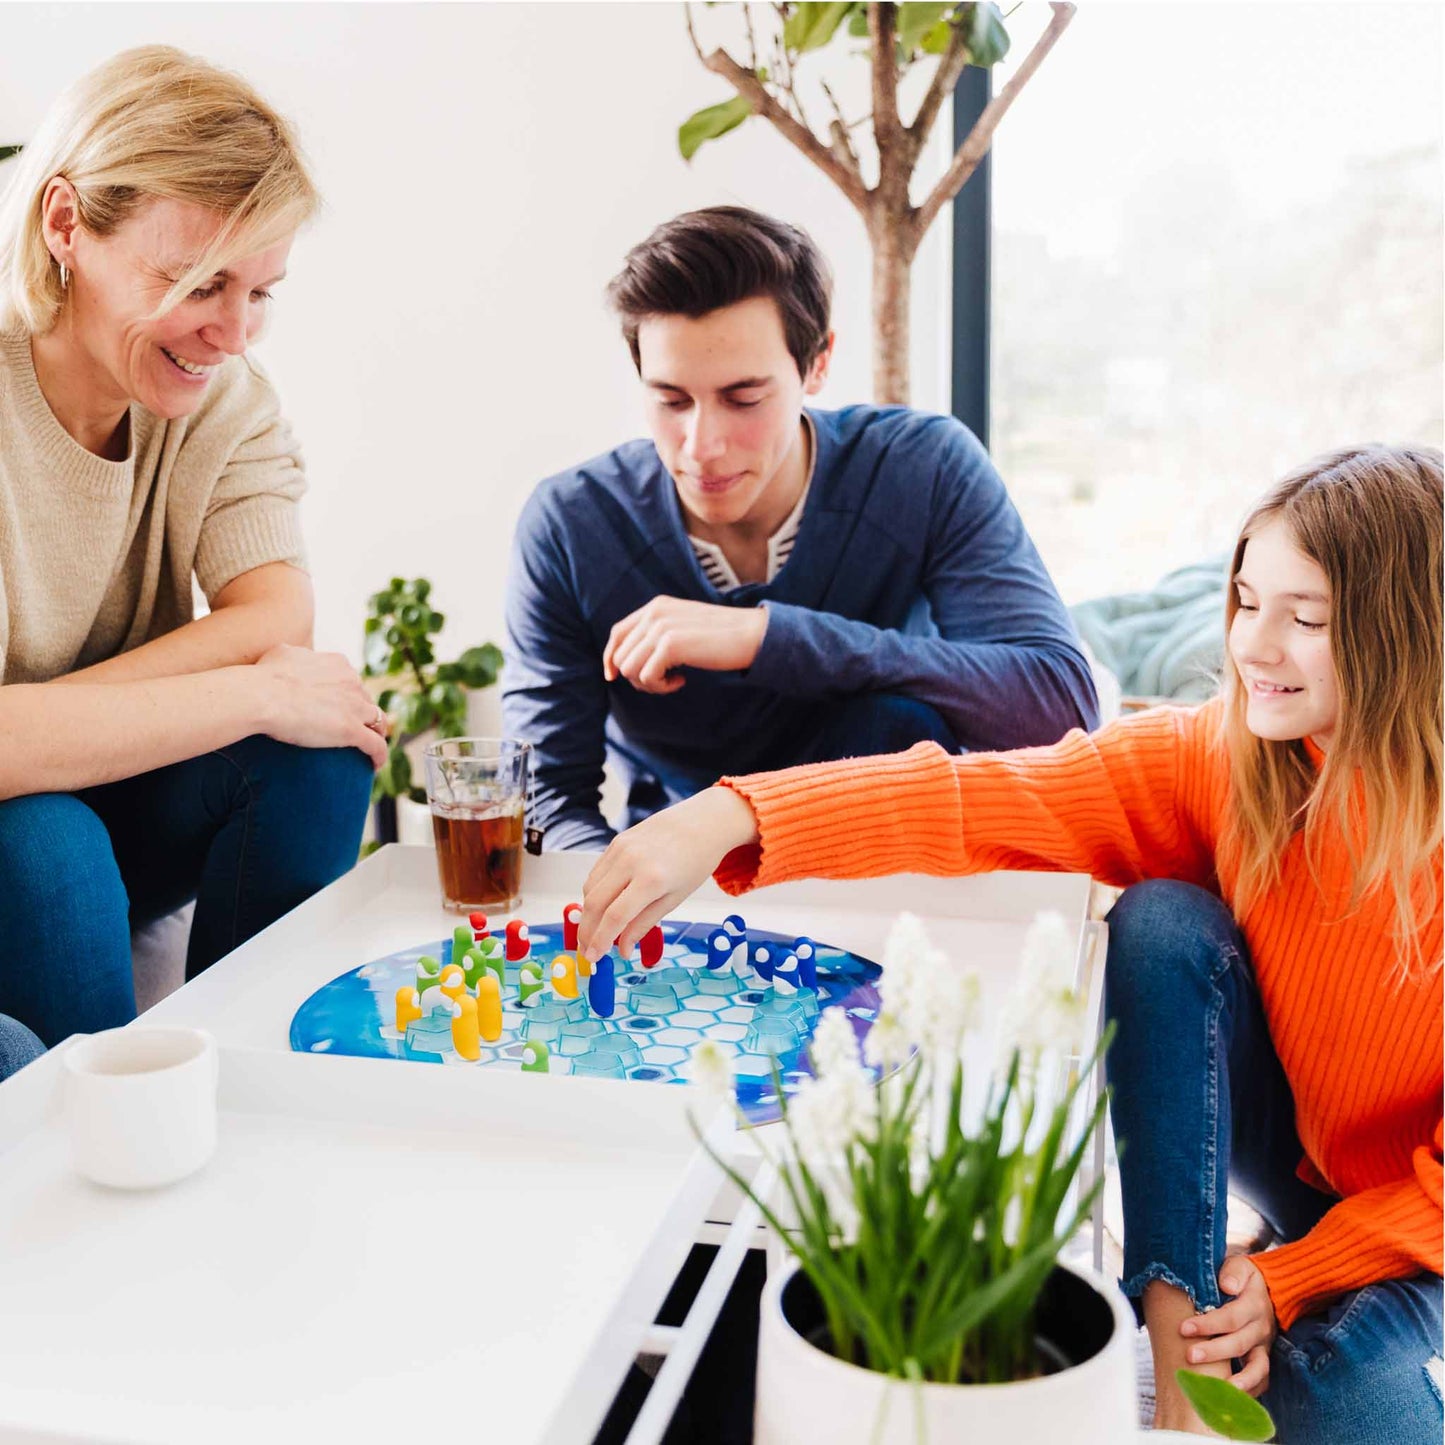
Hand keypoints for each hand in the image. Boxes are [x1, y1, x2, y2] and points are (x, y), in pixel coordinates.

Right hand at [253, 644, 388, 768]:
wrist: (262, 696)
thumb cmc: (264, 677)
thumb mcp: (282, 654)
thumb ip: (296, 655)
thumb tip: (291, 657)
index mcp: (337, 664)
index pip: (350, 680)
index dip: (348, 693)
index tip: (341, 704)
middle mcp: (352, 681)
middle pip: (365, 699)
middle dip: (362, 712)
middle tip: (354, 727)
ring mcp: (355, 706)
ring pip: (378, 720)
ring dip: (378, 732)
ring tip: (372, 747)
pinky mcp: (351, 730)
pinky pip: (375, 745)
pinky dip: (379, 755)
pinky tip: (375, 765)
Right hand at [578, 786, 759, 960]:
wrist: (701, 823)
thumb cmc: (694, 863)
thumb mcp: (675, 899)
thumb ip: (644, 924)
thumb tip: (622, 949)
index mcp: (651, 880)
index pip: (614, 917)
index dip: (600, 941)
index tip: (593, 958)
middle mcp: (630, 862)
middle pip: (594, 904)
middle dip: (586, 932)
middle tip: (587, 950)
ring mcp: (620, 849)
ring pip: (590, 888)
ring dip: (587, 914)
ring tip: (594, 931)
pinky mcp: (616, 841)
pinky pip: (596, 873)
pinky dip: (593, 893)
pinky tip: (601, 907)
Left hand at [603, 597, 766, 694]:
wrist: (751, 635)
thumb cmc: (720, 637)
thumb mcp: (682, 627)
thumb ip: (657, 635)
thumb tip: (625, 664)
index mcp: (655, 607)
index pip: (617, 633)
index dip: (610, 658)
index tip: (612, 677)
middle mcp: (654, 613)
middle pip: (621, 656)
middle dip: (637, 676)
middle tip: (663, 681)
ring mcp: (661, 627)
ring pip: (630, 669)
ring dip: (649, 684)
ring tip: (673, 680)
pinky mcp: (671, 644)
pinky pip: (647, 677)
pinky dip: (662, 686)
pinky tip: (682, 680)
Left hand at [1180, 1256, 1277, 1395]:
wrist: (1267, 1288)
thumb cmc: (1242, 1276)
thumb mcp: (1240, 1265)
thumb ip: (1233, 1271)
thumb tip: (1227, 1285)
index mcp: (1253, 1304)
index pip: (1230, 1317)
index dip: (1207, 1324)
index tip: (1184, 1328)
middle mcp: (1261, 1328)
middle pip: (1238, 1344)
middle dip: (1213, 1352)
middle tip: (1189, 1356)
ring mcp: (1263, 1346)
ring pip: (1256, 1369)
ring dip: (1236, 1381)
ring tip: (1216, 1390)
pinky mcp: (1262, 1358)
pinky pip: (1262, 1380)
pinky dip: (1249, 1392)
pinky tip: (1229, 1399)